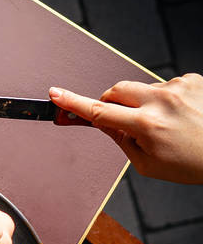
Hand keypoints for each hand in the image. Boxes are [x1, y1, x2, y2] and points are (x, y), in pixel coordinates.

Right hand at [49, 74, 202, 183]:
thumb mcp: (148, 163)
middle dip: (110, 103)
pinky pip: (164, 85)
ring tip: (166, 124)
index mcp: (148, 125)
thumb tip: (103, 122)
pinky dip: (165, 99)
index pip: (99, 111)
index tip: (55, 94)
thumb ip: (121, 139)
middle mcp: (163, 101)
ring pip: (141, 89)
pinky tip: (180, 114)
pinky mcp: (192, 80)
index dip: (73, 103)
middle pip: (116, 91)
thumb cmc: (195, 163)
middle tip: (120, 121)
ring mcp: (179, 87)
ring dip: (143, 104)